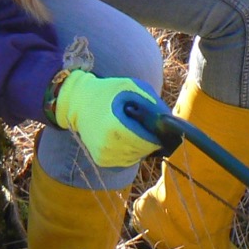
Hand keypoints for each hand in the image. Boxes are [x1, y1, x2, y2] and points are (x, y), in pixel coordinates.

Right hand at [51, 70, 167, 167]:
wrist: (79, 102)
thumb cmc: (109, 92)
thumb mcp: (132, 88)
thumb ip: (152, 103)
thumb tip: (169, 121)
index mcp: (115, 128)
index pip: (146, 142)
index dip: (156, 136)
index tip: (159, 127)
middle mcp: (107, 146)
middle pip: (142, 151)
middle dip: (149, 140)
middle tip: (145, 125)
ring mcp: (103, 156)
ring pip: (135, 158)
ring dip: (140, 146)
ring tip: (133, 128)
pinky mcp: (101, 160)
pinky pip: (125, 160)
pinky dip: (130, 151)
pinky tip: (126, 136)